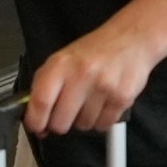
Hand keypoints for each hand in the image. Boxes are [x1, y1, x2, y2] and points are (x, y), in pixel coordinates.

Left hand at [25, 25, 161, 136]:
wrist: (131, 39)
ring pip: (83, 126)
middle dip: (60, 124)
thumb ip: (44, 87)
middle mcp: (81, 74)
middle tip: (66, 114)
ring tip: (89, 101)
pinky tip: (103, 103)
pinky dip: (101, 120)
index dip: (36, 121)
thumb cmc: (93, 52)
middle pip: (61, 122)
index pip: (41, 101)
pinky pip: (103, 125)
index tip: (37, 128)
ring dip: (83, 120)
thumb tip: (35, 119)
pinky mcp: (122, 98)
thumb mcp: (62, 60)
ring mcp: (104, 87)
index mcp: (61, 64)